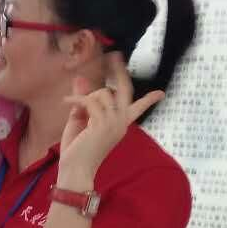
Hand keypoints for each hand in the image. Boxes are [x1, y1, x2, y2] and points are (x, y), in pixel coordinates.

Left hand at [58, 54, 163, 186]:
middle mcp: (120, 123)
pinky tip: (66, 102)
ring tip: (72, 104)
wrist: (75, 171)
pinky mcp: (102, 124)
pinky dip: (76, 99)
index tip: (161, 93)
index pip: (138, 109)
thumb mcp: (79, 121)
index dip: (148, 100)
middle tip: (115, 56)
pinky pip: (90, 101)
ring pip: (102, 93)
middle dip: (119, 72)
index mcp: (119, 125)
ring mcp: (113, 123)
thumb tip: (82, 79)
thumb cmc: (76, 150)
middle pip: (125, 91)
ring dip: (86, 96)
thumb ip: (83, 102)